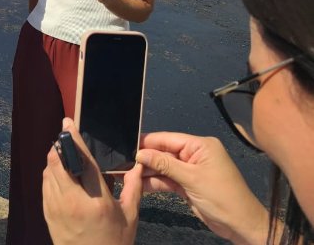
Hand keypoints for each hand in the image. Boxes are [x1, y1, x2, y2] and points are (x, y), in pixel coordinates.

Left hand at [42, 118, 141, 244]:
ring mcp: (57, 206)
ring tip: (64, 154)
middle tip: (65, 136)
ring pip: (48, 170)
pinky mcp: (47, 212)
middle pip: (57, 161)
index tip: (68, 124)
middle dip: (59, 145)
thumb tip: (137, 166)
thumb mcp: (130, 217)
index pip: (82, 160)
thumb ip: (133, 189)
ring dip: (54, 158)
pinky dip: (50, 173)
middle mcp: (73, 200)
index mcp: (96, 199)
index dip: (74, 139)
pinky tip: (59, 172)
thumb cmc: (113, 243)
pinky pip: (45, 184)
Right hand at [137, 132, 268, 243]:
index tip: (127, 145)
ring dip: (148, 171)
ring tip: (127, 174)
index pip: (168, 139)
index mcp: (200, 145)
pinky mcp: (187, 184)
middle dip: (145, 158)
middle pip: (164, 152)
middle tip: (123, 163)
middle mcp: (194, 154)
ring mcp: (190, 170)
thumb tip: (140, 153)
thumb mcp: (192, 178)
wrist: (240, 225)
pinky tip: (139, 183)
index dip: (147, 142)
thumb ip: (165, 164)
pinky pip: (167, 179)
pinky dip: (155, 182)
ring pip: (163, 167)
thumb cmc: (221, 197)